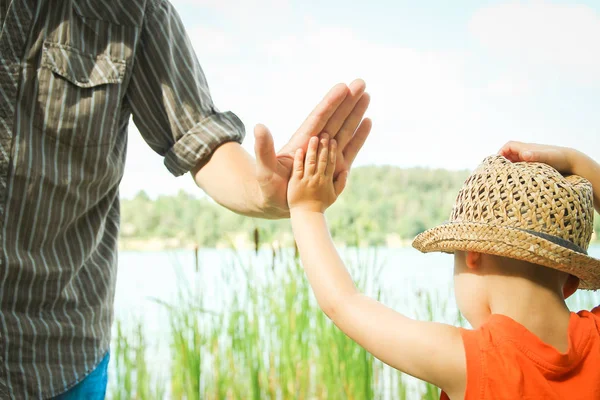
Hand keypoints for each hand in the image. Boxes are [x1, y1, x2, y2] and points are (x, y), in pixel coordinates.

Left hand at [254, 79, 371, 218]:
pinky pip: (350, 149)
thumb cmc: (267, 186)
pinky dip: (359, 135)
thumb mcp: (264, 168)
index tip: (342, 88)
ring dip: (356, 113)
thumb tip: (259, 127)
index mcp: (302, 142)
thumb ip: (264, 149)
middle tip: (360, 82)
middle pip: (335, 118)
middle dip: (347, 101)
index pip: (319, 118)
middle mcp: (316, 145)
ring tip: (367, 95)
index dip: (330, 103)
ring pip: (345, 129)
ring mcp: (327, 155)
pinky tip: (368, 121)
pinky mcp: (335, 168)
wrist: (276, 203)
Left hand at [288, 134, 345, 213]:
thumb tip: (346, 171)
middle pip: (323, 159)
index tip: (334, 140)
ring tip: (315, 138)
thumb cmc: (319, 205)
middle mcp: (318, 178)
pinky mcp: (295, 182)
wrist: (305, 215)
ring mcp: (306, 180)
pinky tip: (300, 150)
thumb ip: (340, 183)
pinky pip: (298, 169)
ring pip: (311, 162)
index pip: (332, 161)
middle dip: (325, 146)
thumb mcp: (333, 196)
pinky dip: (299, 160)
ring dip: (313, 150)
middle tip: (326, 135)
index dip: (333, 150)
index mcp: (327, 180)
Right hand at [498, 141, 579, 173]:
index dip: (501, 152)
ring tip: (505, 179)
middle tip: (498, 173)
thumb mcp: (547, 157)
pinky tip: (517, 182)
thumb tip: (524, 154)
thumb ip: (535, 155)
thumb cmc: (560, 158)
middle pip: (509, 154)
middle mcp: (527, 153)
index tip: (497, 162)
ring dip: (510, 168)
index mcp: (527, 148)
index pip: (509, 146)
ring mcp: (531, 160)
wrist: (573, 162)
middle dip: (503, 162)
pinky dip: (517, 173)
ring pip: (515, 162)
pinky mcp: (535, 167)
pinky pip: (522, 168)